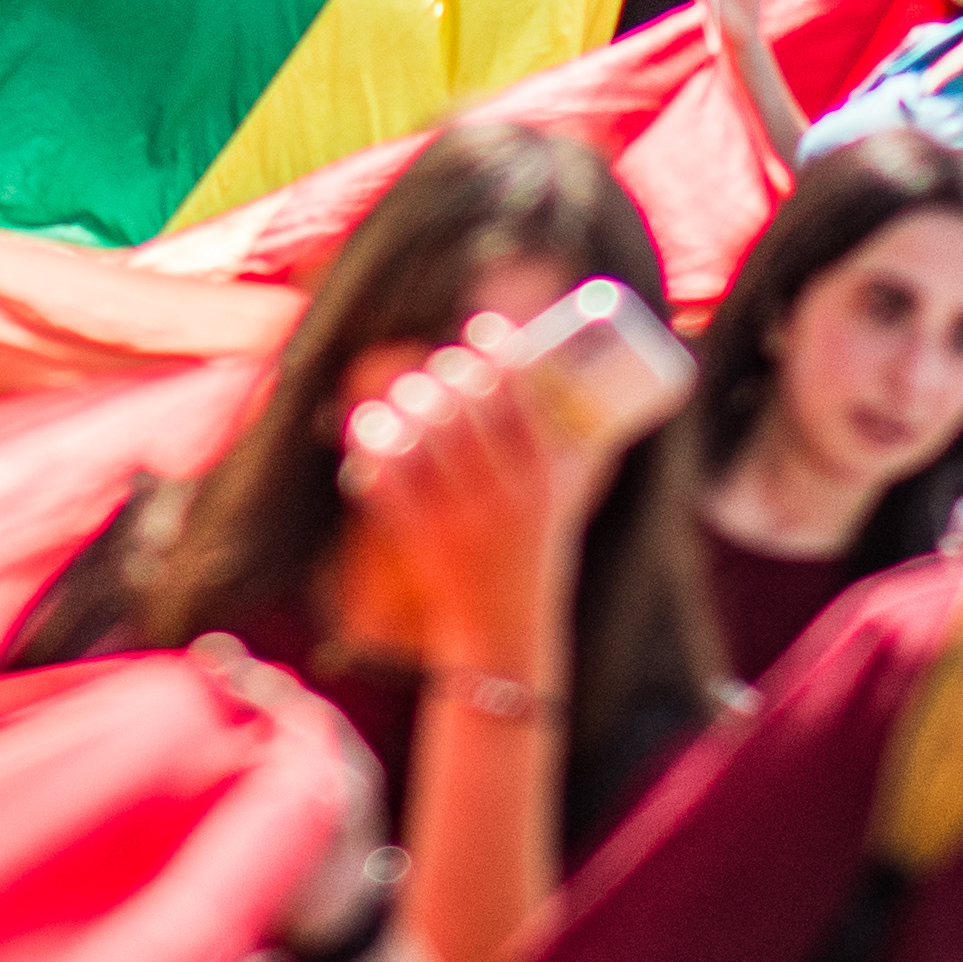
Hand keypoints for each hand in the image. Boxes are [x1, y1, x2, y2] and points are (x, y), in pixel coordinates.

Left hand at [343, 314, 625, 678]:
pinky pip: (384, 476)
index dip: (497, 352)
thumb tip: (590, 380)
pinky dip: (373, 445)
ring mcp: (456, 517)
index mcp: (543, 480)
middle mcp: (501, 495)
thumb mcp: (570, 497)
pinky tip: (372, 426)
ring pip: (420, 435)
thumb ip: (579, 444)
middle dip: (447, 375)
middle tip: (444, 370)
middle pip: (463, 408)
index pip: (518, 397)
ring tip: (408, 394)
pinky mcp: (418, 537)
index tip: (483, 329)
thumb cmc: (538, 551)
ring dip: (408, 403)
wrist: (503, 633)